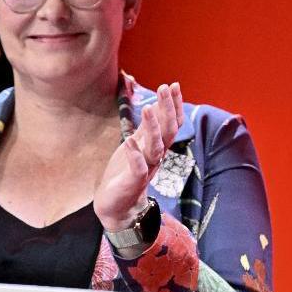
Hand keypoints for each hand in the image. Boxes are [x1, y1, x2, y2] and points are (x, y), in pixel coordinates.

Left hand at [94, 83, 183, 231]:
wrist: (117, 207)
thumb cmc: (126, 172)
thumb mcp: (137, 144)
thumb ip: (148, 128)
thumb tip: (156, 104)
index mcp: (157, 145)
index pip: (171, 122)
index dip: (173, 104)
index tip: (174, 85)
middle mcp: (155, 156)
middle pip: (167, 131)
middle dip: (167, 109)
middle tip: (164, 88)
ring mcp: (146, 168)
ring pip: (155, 147)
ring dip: (153, 128)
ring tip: (147, 109)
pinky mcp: (133, 182)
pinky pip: (138, 168)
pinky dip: (136, 155)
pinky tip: (130, 140)